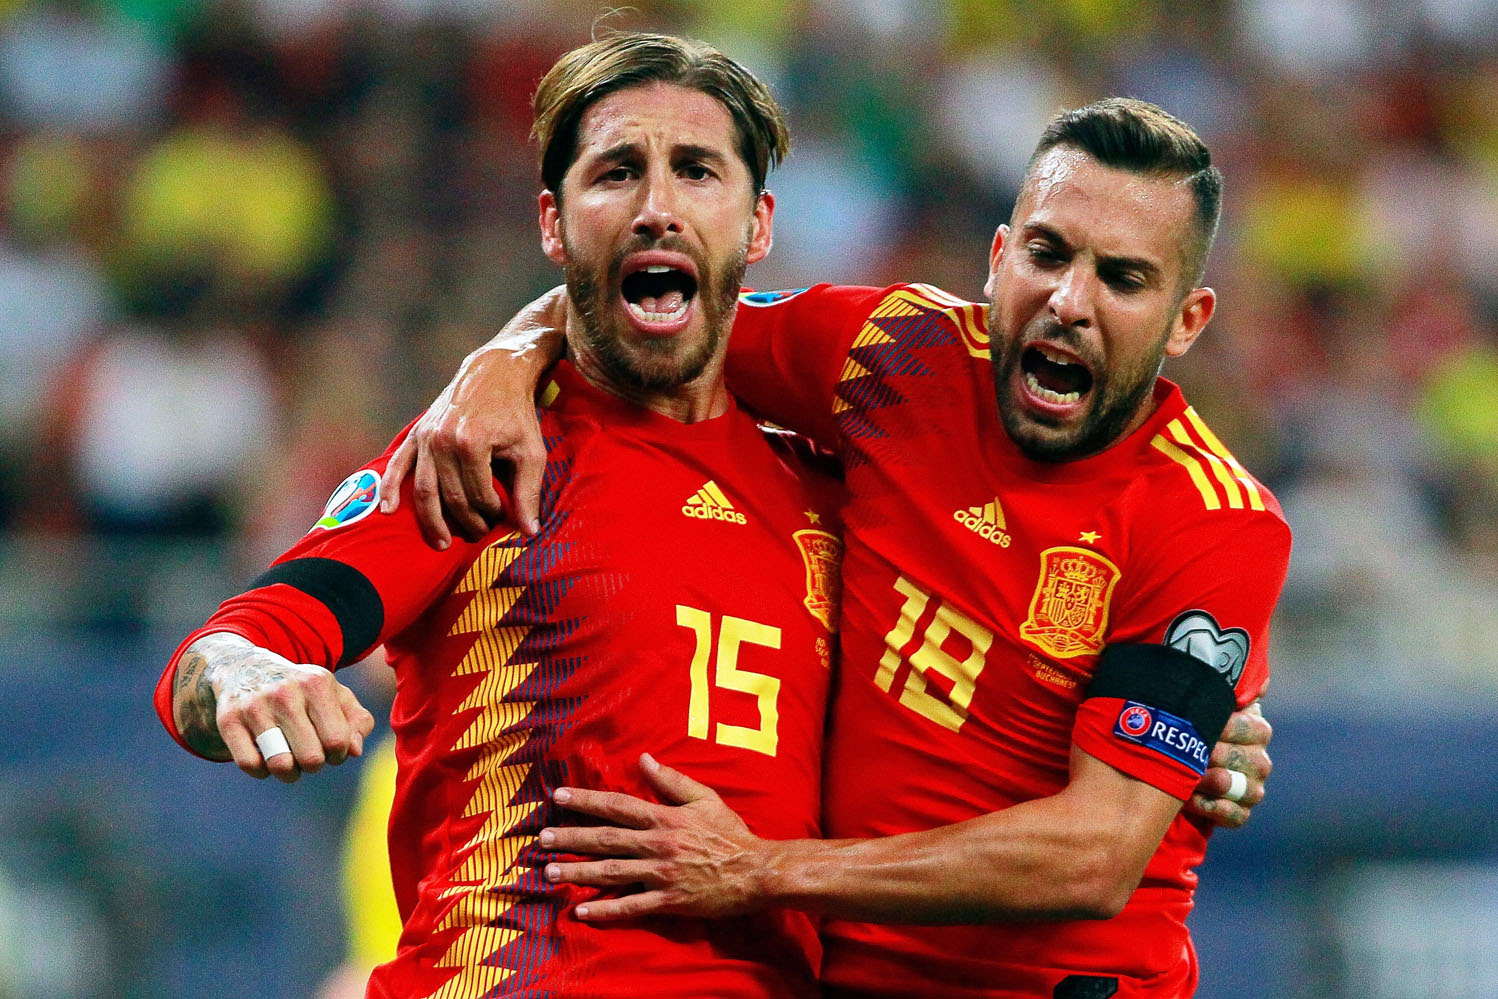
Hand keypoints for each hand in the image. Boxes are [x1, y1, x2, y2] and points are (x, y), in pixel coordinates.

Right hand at [173, 633, 375, 782]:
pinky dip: (261, 771)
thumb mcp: (334, 695)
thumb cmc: (301, 691)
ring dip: (289, 773)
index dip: (338, 755)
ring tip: (290, 760)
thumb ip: (358, 721)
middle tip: (309, 754)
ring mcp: (254, 706)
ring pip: (280, 765)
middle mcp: (285, 692)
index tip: (331, 748)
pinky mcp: (228, 720)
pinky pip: (250, 765)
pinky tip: (266, 757)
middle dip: (314, 765)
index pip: (337, 741)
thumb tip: (355, 751)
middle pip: (311, 758)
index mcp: (316, 683)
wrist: (244, 668)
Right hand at [379, 286, 567, 547]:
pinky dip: (390, 489)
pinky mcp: (417, 433)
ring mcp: (426, 437)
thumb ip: (528, 492)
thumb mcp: (531, 452)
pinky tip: (388, 511)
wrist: (496, 372)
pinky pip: (398, 465)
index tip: (501, 517)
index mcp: (471, 444)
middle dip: (466, 521)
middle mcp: (442, 441)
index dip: (490, 513)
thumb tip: (529, 533)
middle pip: (450, 498)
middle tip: (479, 533)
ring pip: (423, 490)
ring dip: (433, 520)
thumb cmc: (518, 413)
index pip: (476, 496)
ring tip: (442, 543)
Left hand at [539, 754, 768, 920]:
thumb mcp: (705, 798)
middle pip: (606, 839)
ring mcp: (661, 874)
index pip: (617, 806)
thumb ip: (672, 781)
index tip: (558, 798)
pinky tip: (582, 911)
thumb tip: (643, 760)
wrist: (757, 871)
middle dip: (571, 838)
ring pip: (612, 872)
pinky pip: (631, 906)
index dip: (586, 801)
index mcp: (665, 818)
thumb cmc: (731, 834)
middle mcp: (658, 844)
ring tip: (550, 872)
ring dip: (578, 872)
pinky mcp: (668, 900)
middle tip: (542, 839)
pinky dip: (606, 910)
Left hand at [1185, 700, 1271, 827]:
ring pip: (1245, 789)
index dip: (1225, 727)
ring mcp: (1253, 787)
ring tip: (1190, 776)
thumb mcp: (1202, 701)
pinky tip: (1192, 800)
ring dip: (1214, 783)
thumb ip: (1226, 688)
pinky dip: (1213, 808)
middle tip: (1189, 751)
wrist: (1173, 760)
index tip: (1197, 723)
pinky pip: (1237, 816)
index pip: (1252, 728)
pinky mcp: (1241, 812)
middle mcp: (1260, 759)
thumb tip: (1259, 680)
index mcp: (1255, 728)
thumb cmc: (1189, 724)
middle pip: (1248, 760)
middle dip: (1214, 755)